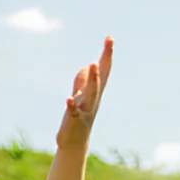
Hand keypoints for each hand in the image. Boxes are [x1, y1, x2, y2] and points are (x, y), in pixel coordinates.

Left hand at [56, 36, 113, 155]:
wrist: (74, 142)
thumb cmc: (78, 117)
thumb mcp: (80, 97)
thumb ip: (82, 81)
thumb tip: (88, 66)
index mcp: (94, 91)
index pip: (103, 70)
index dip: (106, 54)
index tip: (110, 37)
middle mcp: (93, 99)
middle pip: (100, 78)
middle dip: (104, 61)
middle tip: (109, 43)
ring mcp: (85, 109)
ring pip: (91, 93)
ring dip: (92, 79)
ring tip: (92, 64)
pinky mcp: (74, 120)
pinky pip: (74, 112)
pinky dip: (72, 105)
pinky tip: (69, 99)